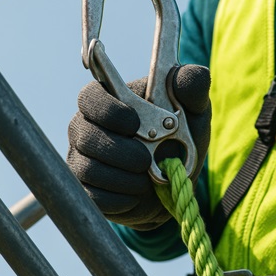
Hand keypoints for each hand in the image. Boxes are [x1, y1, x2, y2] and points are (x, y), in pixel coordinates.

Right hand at [67, 64, 210, 230]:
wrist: (174, 182)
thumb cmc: (179, 137)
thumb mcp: (193, 109)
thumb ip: (191, 87)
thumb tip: (184, 77)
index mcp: (107, 101)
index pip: (89, 96)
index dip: (108, 110)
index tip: (135, 123)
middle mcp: (86, 127)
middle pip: (87, 136)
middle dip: (122, 151)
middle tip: (146, 159)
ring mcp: (81, 159)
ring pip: (89, 169)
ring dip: (125, 177)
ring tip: (147, 177)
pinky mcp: (86, 190)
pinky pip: (94, 196)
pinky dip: (121, 198)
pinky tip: (137, 192)